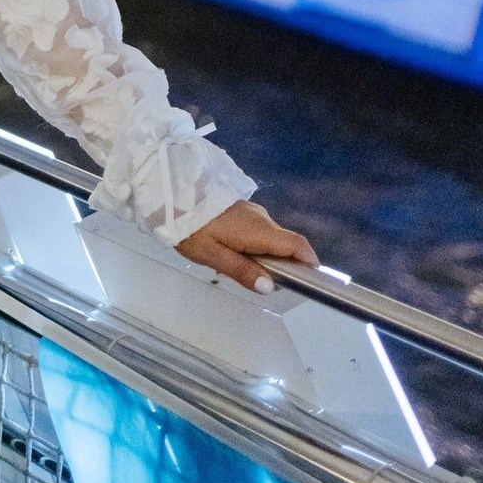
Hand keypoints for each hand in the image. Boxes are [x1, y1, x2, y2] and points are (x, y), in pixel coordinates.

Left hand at [176, 200, 317, 293]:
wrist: (171, 195)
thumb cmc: (191, 228)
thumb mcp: (213, 255)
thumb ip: (243, 271)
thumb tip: (270, 287)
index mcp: (259, 229)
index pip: (297, 244)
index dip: (309, 262)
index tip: (310, 281)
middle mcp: (262, 218)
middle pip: (285, 244)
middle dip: (283, 265)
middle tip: (263, 283)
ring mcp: (252, 212)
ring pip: (271, 238)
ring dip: (266, 256)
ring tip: (239, 270)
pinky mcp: (241, 210)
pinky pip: (259, 231)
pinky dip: (255, 246)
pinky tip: (232, 254)